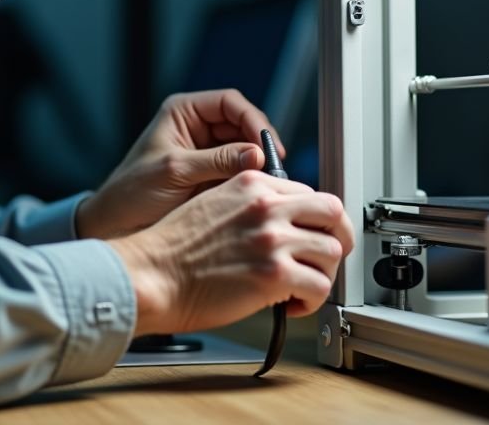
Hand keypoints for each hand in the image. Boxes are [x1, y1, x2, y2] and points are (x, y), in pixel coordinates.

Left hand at [76, 89, 283, 239]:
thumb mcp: (175, 171)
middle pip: (244, 126)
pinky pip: (240, 173)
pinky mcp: (213, 177)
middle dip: (260, 145)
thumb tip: (258, 155)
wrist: (115, 224)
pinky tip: (258, 195)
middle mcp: (198, 128)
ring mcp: (207, 153)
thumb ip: (217, 161)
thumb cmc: (132, 191)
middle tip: (275, 170)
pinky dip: (251, 182)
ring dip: (258, 165)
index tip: (267, 145)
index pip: (230, 103)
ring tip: (269, 185)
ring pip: (246, 151)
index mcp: (184, 112)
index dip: (253, 120)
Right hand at [107, 171, 353, 334]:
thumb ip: (249, 204)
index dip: (317, 219)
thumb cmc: (173, 248)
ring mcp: (273, 238)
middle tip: (326, 258)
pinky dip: (311, 301)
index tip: (314, 235)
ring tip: (301, 288)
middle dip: (336, 239)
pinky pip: (319, 287)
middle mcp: (266, 206)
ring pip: (331, 252)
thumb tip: (280, 222)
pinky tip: (290, 305)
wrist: (152, 275)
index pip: (309, 192)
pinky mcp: (275, 274)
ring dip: (321, 274)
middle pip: (333, 214)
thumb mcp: (212, 203)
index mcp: (251, 184)